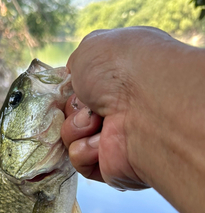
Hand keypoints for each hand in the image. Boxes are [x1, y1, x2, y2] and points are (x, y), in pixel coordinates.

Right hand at [61, 27, 176, 189]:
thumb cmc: (122, 69)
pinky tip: (101, 143)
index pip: (81, 87)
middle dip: (72, 108)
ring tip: (96, 123)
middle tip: (87, 105)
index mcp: (119, 78)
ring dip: (76, 128)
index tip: (69, 88)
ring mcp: (116, 136)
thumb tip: (73, 76)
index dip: (71, 89)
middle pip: (73, 112)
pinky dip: (84, 149)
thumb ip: (78, 63)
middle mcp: (120, 106)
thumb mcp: (91, 48)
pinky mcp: (110, 164)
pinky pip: (79, 158)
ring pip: (71, 136)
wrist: (144, 105)